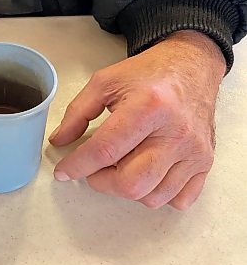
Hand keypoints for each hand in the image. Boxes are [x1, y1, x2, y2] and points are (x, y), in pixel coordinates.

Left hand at [50, 30, 225, 209]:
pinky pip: (179, 199)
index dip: (77, 165)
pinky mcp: (205, 162)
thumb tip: (59, 141)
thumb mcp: (104, 81)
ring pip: (153, 197)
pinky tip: (145, 174)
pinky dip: (156, 194)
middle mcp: (175, 133)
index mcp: (148, 107)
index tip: (63, 171)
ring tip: (119, 167)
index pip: (105, 150)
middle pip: (131, 183)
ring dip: (126, 190)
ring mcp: (194, 151)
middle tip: (93, 168)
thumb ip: (77, 112)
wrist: (191, 66)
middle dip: (101, 182)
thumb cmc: (148, 73)